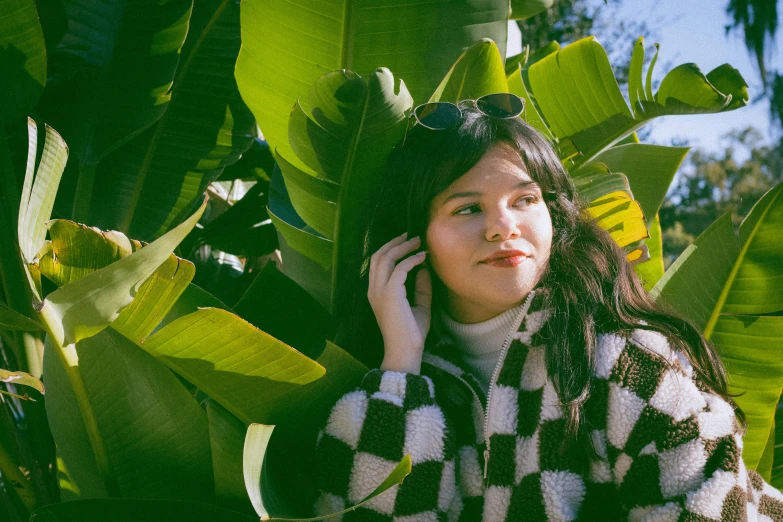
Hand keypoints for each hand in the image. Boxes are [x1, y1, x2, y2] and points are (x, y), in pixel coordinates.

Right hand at [368, 232, 431, 373]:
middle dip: (394, 242)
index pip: (377, 263)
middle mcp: (373, 289)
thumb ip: (421, 287)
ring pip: (386, 258)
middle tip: (411, 235)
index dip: (391, 249)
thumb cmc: (411, 333)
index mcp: (376, 292)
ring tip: (417, 241)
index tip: (407, 242)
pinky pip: (400, 268)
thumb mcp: (419, 306)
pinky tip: (422, 258)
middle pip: (378, 256)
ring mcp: (379, 291)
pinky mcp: (390, 293)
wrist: (406, 351)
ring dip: (402, 247)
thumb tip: (425, 268)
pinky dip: (411, 260)